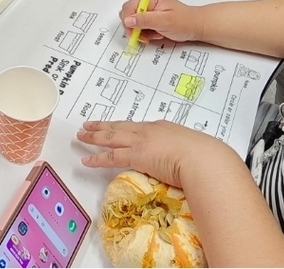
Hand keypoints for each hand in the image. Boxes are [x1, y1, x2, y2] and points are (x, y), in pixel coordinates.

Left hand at [77, 120, 236, 188]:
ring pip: (111, 137)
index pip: (137, 127)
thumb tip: (186, 160)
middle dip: (103, 125)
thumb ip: (183, 151)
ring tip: (81, 135)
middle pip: (120, 126)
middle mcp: (148, 131)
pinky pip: (111, 157)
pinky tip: (86, 159)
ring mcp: (141, 142)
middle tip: (88, 124)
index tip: (114, 125)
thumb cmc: (202, 155)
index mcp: (162, 127)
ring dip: (94, 136)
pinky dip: (97, 158)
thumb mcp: (191, 148)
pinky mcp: (136, 155)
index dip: (122, 126)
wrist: (201, 158)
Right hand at [119, 0, 203, 43]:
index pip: (128, 7)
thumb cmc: (184, 22)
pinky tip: (156, 35)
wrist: (197, 26)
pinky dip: (146, 33)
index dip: (128, 21)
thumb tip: (127, 20)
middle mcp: (148, 2)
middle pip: (129, 14)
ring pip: (134, 22)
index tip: (135, 32)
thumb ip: (145, 20)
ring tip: (154, 35)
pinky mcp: (152, 18)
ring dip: (141, 32)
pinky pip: (141, 27)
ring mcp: (150, 10)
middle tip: (144, 36)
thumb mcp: (164, 21)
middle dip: (134, 28)